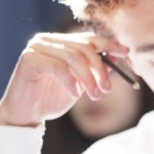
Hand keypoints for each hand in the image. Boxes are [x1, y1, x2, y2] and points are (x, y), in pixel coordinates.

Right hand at [0, 32, 128, 127]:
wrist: (26, 115)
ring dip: (89, 78)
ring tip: (95, 95)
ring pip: (74, 57)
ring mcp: (36, 46)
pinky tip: (74, 94)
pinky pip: (59, 67)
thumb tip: (118, 56)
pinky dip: (71, 81)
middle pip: (85, 46)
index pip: (90, 38)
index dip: (111, 45)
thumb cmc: (52, 99)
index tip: (127, 54)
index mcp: (61, 41)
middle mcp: (48, 39)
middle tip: (108, 88)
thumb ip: (96, 69)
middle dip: (101, 69)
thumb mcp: (81, 84)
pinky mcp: (28, 58)